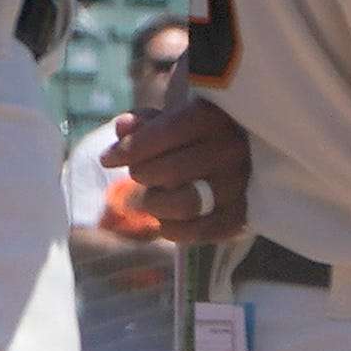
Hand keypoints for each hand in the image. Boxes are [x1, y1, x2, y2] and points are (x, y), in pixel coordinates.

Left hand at [103, 95, 252, 245]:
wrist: (239, 158)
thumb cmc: (194, 136)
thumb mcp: (171, 120)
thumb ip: (145, 122)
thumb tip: (123, 127)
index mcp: (216, 118)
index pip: (166, 133)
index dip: (130, 148)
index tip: (107, 159)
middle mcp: (233, 150)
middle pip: (171, 171)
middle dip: (142, 175)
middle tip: (135, 176)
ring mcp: (240, 185)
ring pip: (186, 204)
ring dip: (154, 204)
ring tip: (145, 200)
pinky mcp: (242, 216)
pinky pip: (200, 232)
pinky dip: (173, 229)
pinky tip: (163, 221)